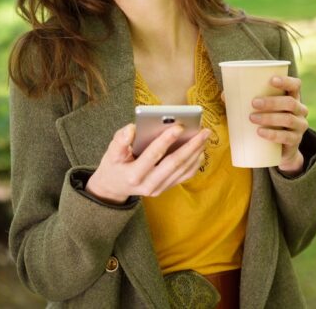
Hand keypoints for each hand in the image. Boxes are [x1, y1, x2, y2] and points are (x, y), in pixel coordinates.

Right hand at [85, 123, 209, 203]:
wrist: (114, 187)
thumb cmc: (114, 165)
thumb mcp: (110, 152)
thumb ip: (120, 140)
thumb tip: (132, 128)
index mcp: (133, 175)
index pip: (153, 155)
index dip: (166, 140)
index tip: (179, 126)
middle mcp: (148, 184)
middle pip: (174, 164)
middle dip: (191, 146)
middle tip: (203, 131)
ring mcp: (158, 189)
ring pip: (182, 170)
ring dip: (196, 152)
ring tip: (204, 137)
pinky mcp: (166, 189)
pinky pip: (184, 176)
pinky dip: (195, 163)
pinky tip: (200, 150)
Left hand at [249, 75, 308, 175]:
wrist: (279, 151)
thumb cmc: (269, 123)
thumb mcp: (261, 111)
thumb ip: (245, 101)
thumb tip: (224, 94)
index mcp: (293, 98)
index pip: (295, 85)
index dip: (286, 81)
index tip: (271, 80)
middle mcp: (300, 110)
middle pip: (290, 103)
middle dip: (272, 102)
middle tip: (253, 103)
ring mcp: (299, 126)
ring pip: (288, 119)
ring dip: (269, 118)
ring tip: (252, 118)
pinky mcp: (295, 141)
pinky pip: (286, 137)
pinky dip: (273, 134)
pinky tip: (261, 132)